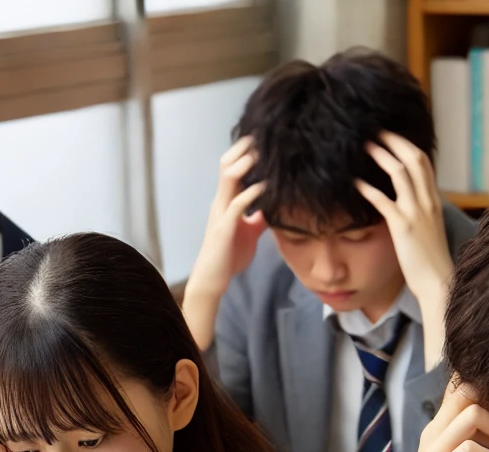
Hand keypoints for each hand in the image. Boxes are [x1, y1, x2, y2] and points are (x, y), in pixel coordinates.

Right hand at [181, 137, 266, 350]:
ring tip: (265, 154)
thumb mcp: (250, 232)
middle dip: (245, 148)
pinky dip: (252, 193)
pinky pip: (237, 204)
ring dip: (247, 163)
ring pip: (229, 177)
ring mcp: (221, 212)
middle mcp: (221, 201)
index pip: (233, 166)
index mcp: (227, 200)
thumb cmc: (230, 256)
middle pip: (228, 163)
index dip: (246, 150)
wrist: (213, 279)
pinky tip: (267, 187)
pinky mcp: (224, 228)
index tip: (265, 137)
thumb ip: (259, 216)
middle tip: (266, 135)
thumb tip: (275, 206)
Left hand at [354, 132, 455, 364]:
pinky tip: (355, 182)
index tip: (391, 135)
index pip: (423, 162)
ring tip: (364, 145)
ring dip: (381, 155)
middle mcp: (427, 201)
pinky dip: (369, 189)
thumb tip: (406, 201)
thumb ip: (419, 211)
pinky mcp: (403, 228)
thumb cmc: (431, 260)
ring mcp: (416, 213)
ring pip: (400, 173)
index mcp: (433, 200)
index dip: (407, 145)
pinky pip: (384, 201)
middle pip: (414, 159)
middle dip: (395, 141)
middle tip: (376, 130)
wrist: (439, 282)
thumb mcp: (428, 228)